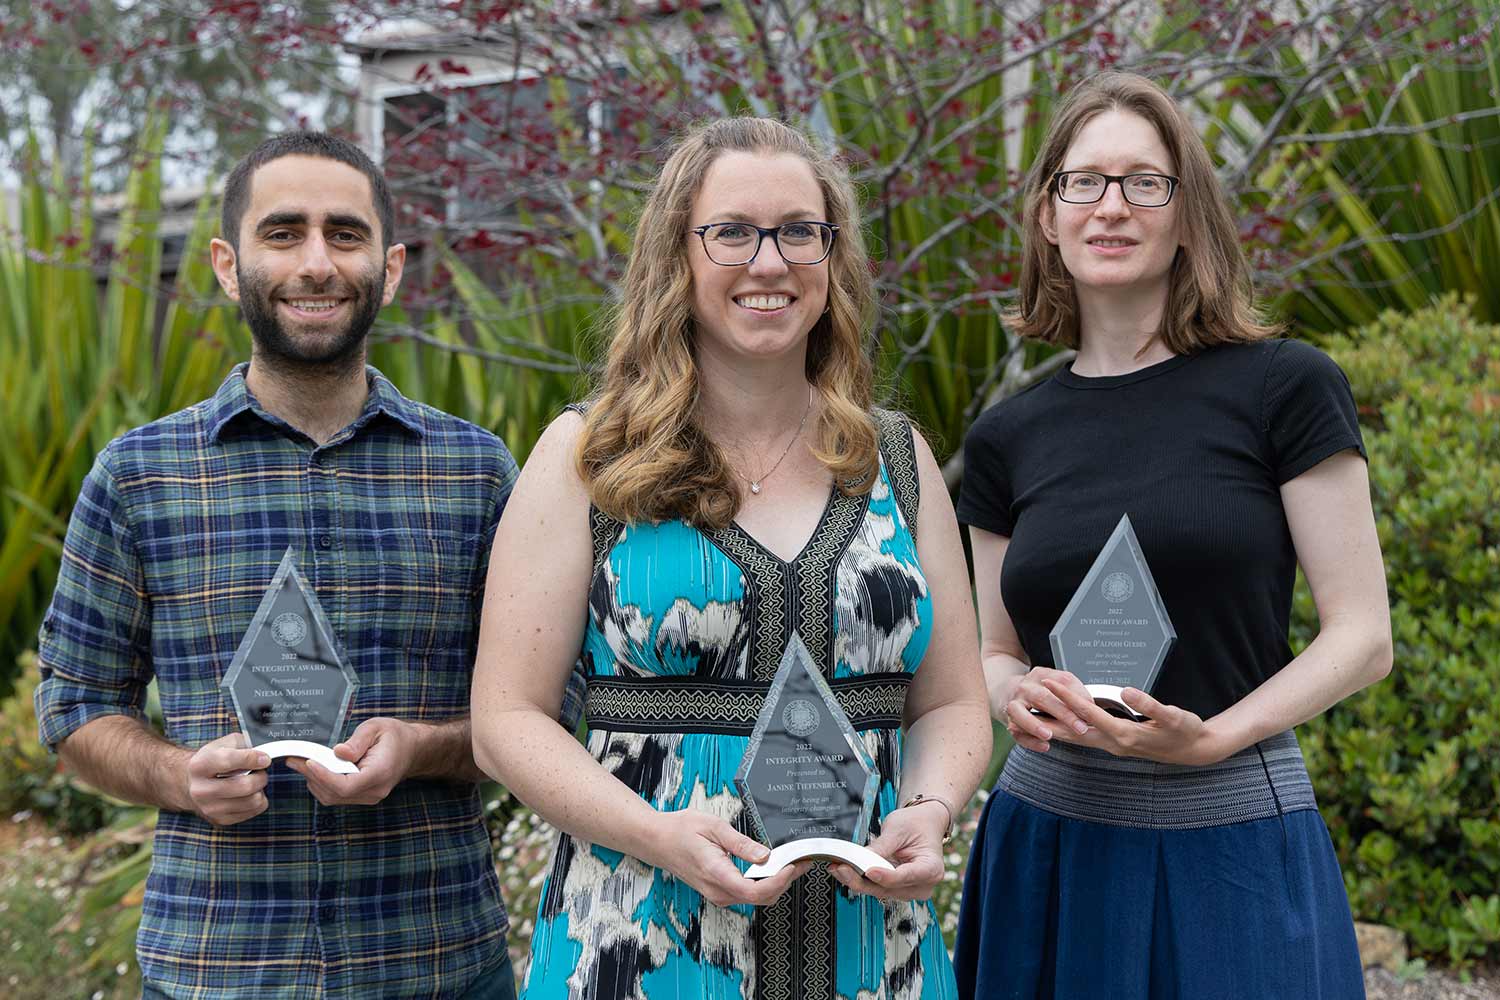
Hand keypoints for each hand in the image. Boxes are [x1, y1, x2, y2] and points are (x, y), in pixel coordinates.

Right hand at [185, 733, 269, 825]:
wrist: (191, 783)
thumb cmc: (214, 760)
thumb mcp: (224, 744)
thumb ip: (244, 744)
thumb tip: (265, 753)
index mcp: (199, 765)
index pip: (229, 761)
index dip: (252, 758)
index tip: (265, 758)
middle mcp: (200, 790)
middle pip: (245, 786)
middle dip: (261, 776)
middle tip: (260, 771)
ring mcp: (209, 808)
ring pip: (253, 801)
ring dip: (260, 789)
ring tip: (253, 781)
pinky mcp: (219, 820)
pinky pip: (254, 811)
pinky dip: (258, 800)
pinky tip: (248, 793)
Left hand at [286, 717, 413, 805]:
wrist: (412, 749)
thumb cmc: (395, 736)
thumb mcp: (376, 728)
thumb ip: (357, 741)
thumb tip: (337, 752)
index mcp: (380, 773)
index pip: (347, 785)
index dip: (324, 776)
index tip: (308, 762)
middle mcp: (374, 790)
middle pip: (335, 793)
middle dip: (312, 776)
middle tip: (295, 759)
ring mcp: (369, 796)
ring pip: (332, 797)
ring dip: (314, 781)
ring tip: (301, 763)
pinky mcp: (362, 796)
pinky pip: (336, 796)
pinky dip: (322, 784)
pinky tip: (316, 769)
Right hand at [641, 809, 810, 908]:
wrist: (658, 841)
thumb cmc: (681, 831)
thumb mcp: (713, 827)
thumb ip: (741, 843)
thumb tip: (765, 855)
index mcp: (716, 874)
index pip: (755, 890)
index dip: (779, 881)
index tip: (793, 866)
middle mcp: (718, 891)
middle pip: (761, 897)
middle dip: (785, 881)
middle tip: (801, 860)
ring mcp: (719, 894)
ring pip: (756, 898)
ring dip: (776, 883)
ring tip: (789, 862)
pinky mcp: (720, 892)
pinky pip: (748, 894)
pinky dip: (764, 883)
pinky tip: (771, 867)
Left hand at [828, 801, 947, 901]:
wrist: (924, 825)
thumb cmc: (916, 824)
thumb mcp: (898, 829)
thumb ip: (881, 846)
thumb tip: (860, 858)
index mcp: (932, 869)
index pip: (906, 876)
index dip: (886, 876)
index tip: (868, 871)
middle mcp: (923, 885)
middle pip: (889, 888)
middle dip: (862, 880)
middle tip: (841, 868)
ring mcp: (910, 891)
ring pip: (880, 891)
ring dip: (857, 881)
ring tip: (839, 868)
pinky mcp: (898, 890)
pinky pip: (877, 888)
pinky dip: (861, 880)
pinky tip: (846, 871)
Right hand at [1000, 667, 1093, 752]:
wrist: (1009, 691)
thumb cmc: (1040, 690)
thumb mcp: (1058, 683)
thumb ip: (1076, 691)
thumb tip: (1091, 706)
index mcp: (1040, 675)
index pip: (1060, 682)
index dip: (1076, 697)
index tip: (1091, 711)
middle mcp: (1025, 688)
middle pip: (1041, 698)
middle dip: (1062, 713)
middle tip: (1080, 728)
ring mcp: (1013, 704)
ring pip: (1019, 713)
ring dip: (1034, 725)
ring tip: (1048, 735)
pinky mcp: (1008, 721)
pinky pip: (1016, 732)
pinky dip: (1029, 741)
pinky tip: (1044, 746)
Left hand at [1039, 679, 1227, 765]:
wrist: (1195, 750)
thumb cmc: (1186, 731)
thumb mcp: (1174, 716)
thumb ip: (1150, 705)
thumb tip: (1128, 692)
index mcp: (1125, 735)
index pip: (1089, 714)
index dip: (1068, 697)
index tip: (1050, 683)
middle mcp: (1115, 744)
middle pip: (1074, 730)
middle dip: (1049, 717)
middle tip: (1025, 706)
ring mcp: (1114, 746)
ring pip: (1077, 738)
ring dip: (1055, 728)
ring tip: (1030, 720)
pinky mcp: (1115, 744)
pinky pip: (1086, 739)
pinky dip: (1069, 732)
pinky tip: (1058, 727)